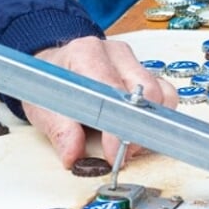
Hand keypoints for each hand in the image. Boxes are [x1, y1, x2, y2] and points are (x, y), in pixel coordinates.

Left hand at [29, 37, 177, 168]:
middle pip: (145, 90)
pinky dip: (158, 115)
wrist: (53, 68)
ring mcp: (131, 61)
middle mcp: (113, 52)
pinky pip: (166, 94)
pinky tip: (139, 128)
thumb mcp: (43, 106)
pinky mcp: (143, 72)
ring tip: (130, 142)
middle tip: (123, 152)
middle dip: (137, 128)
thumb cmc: (50, 83)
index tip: (115, 151)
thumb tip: (74, 155)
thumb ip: (59, 130)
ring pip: (160, 93)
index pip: (113, 89)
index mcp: (86, 53)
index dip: (117, 125)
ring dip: (149, 123)